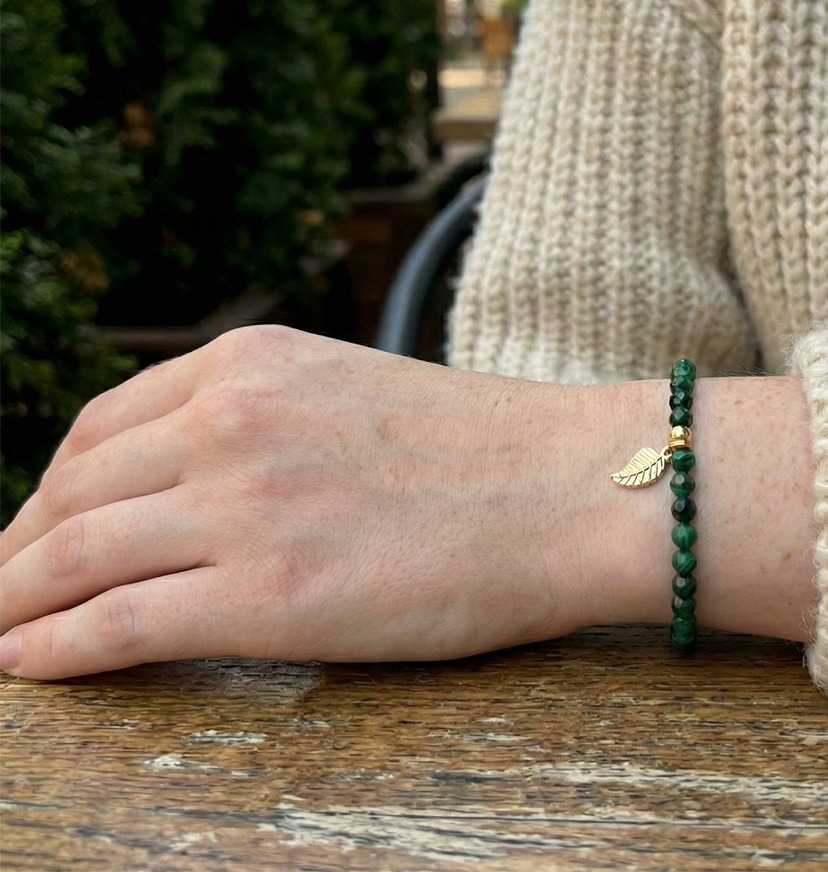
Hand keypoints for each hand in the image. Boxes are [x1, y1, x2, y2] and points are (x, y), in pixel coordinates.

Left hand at [0, 326, 816, 680]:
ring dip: (13, 602)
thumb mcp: (353, 393)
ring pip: (72, 556)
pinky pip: (117, 622)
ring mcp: (244, 503)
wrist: (570, 487)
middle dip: (18, 550)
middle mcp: (231, 419)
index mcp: (251, 363)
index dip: (50, 487)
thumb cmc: (485, 448)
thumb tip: (195, 484)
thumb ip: (267, 419)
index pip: (101, 425)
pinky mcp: (266, 594)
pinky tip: (24, 665)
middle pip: (73, 490)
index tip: (36, 528)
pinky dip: (53, 648)